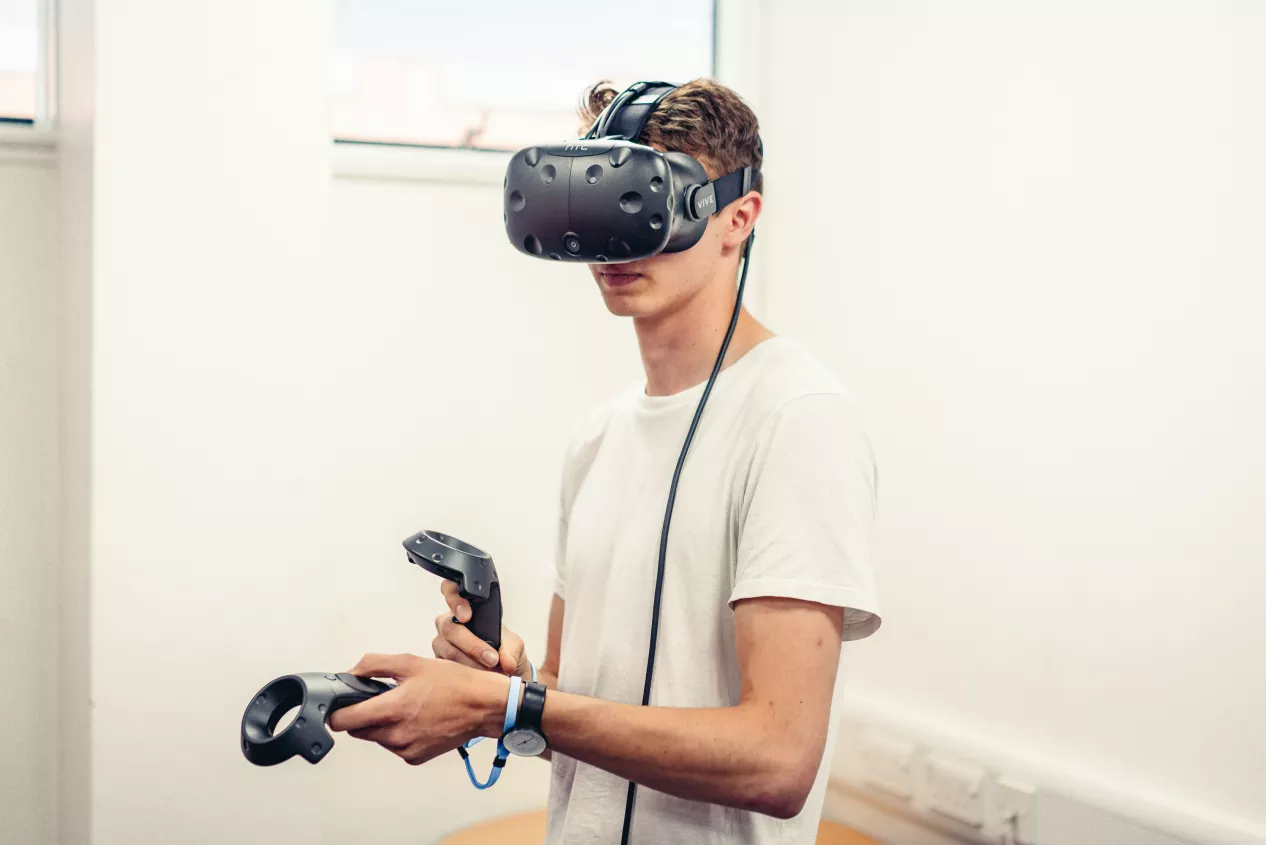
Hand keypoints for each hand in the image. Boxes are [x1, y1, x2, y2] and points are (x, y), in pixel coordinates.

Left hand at [327, 652, 506, 765]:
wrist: (484, 706)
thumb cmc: (454, 683)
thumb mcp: (412, 662)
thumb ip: (374, 665)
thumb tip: (351, 673)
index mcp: (392, 709)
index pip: (343, 721)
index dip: (337, 711)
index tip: (340, 704)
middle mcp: (396, 734)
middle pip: (356, 730)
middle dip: (361, 715)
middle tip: (381, 699)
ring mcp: (405, 749)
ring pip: (376, 738)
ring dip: (381, 724)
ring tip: (406, 707)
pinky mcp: (415, 757)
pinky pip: (394, 746)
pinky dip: (398, 734)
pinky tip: (416, 719)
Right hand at [433, 580, 531, 679]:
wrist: (502, 668)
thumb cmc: (504, 649)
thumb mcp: (514, 646)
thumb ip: (511, 650)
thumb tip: (506, 662)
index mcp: (466, 606)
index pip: (451, 591)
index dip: (455, 601)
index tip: (467, 616)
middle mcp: (449, 622)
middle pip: (450, 628)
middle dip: (472, 645)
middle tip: (492, 658)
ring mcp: (441, 641)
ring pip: (447, 649)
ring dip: (470, 662)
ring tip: (489, 670)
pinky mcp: (439, 660)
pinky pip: (445, 665)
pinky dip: (463, 672)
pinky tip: (476, 676)